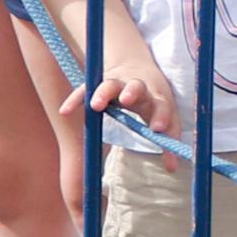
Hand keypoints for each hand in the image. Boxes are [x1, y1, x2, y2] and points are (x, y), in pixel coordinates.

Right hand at [69, 65, 183, 140]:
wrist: (137, 67)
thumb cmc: (153, 101)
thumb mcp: (166, 117)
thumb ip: (169, 140)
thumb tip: (172, 169)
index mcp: (155, 97)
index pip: (162, 105)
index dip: (161, 115)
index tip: (157, 128)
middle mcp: (137, 87)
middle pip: (136, 87)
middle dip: (131, 92)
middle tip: (126, 99)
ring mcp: (117, 83)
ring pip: (109, 84)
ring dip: (102, 93)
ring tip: (95, 105)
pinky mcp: (98, 82)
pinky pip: (85, 89)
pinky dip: (75, 99)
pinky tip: (65, 111)